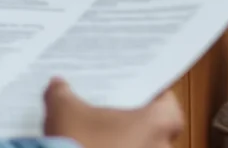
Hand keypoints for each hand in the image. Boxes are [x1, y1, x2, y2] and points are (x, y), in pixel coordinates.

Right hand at [44, 79, 183, 147]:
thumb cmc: (76, 143)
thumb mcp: (64, 111)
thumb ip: (62, 94)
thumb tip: (57, 85)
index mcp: (154, 124)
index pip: (170, 109)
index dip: (158, 102)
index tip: (143, 98)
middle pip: (158, 136)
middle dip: (139, 131)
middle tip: (116, 122)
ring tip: (101, 144)